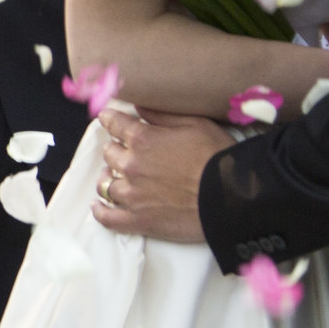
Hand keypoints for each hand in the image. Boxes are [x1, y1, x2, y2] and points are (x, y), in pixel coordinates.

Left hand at [92, 109, 225, 245]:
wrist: (230, 197)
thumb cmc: (217, 157)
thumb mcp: (195, 123)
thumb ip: (162, 115)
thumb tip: (138, 106)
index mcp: (143, 139)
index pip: (114, 124)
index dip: (110, 119)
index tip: (107, 118)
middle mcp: (132, 165)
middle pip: (109, 154)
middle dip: (115, 149)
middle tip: (122, 151)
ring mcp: (132, 195)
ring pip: (105, 184)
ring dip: (109, 177)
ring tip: (113, 177)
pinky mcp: (138, 220)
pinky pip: (108, 218)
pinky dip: (100, 212)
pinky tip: (98, 207)